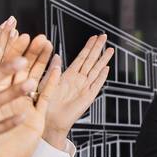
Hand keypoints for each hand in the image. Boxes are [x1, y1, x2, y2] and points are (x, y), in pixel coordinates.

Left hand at [0, 27, 52, 131]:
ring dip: (40, 60)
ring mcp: (22, 105)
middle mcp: (6, 96)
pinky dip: (52, 81)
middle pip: (17, 66)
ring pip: (33, 76)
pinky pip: (46, 96)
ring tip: (46, 43)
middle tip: (33, 35)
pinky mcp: (36, 117)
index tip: (9, 25)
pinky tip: (58, 67)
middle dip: (25, 49)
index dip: (3, 43)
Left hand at [42, 33, 113, 147]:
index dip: (88, 47)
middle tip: (104, 36)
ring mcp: (84, 88)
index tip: (94, 37)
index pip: (81, 57)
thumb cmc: (45, 104)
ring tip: (110, 49)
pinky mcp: (87, 97)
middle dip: (98, 48)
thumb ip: (53, 68)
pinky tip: (107, 68)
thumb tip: (56, 55)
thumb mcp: (46, 82)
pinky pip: (96, 85)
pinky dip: (101, 77)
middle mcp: (78, 80)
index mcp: (68, 75)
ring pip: (96, 70)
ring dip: (103, 60)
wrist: (49, 121)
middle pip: (91, 61)